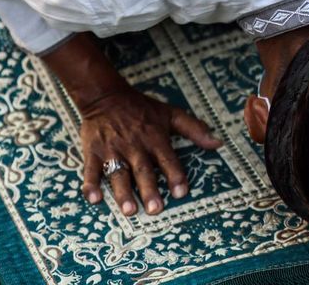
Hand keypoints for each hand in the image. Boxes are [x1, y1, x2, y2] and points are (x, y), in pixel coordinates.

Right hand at [79, 86, 222, 215]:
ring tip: (130, 211)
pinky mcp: (93, 152)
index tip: (181, 192)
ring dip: (123, 192)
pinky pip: (90, 170)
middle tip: (155, 210)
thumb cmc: (142, 108)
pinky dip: (91, 184)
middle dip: (149, 190)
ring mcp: (112, 150)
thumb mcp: (171, 114)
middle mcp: (134, 146)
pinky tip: (94, 199)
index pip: (167, 159)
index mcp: (154, 138)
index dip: (175, 175)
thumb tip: (218, 143)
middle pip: (143, 170)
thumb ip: (195, 129)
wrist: (106, 96)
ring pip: (118, 173)